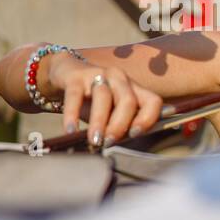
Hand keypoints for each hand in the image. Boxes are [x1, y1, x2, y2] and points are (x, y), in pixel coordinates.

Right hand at [48, 54, 163, 146]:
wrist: (66, 74)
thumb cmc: (94, 101)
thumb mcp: (111, 112)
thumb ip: (122, 125)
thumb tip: (128, 145)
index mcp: (135, 89)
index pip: (153, 101)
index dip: (148, 118)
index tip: (135, 135)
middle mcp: (120, 79)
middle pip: (128, 100)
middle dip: (120, 124)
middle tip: (110, 142)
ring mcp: (98, 74)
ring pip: (103, 96)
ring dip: (100, 121)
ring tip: (94, 140)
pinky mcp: (75, 77)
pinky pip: (74, 96)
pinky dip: (72, 115)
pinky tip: (70, 131)